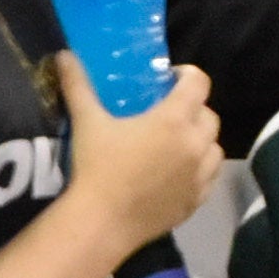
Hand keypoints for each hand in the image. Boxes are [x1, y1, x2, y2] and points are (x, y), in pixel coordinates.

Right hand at [61, 57, 220, 246]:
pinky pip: (210, 178)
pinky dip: (200, 170)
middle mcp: (195, 144)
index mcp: (174, 119)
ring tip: (177, 143)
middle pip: (209, 115)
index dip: (187, 75)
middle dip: (194, 109)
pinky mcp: (196, 201)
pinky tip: (178, 173)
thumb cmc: (97, 167)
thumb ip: (78, 85)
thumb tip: (64, 54)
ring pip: (215, 148)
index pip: (199, 83)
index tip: (169, 79)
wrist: (102, 222)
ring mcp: (200, 176)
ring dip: (201, 140)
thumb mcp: (88, 121)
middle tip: (168, 113)